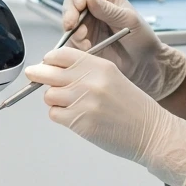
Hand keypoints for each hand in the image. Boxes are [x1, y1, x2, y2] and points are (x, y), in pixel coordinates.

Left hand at [24, 49, 185, 185]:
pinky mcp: (80, 122)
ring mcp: (83, 102)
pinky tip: (74, 116)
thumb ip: (85, 70)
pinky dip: (60, 115)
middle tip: (34, 75)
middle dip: (38, 75)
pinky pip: (55, 114)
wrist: (151, 131)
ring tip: (69, 103)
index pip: (61, 54)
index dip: (49, 59)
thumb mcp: (112, 76)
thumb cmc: (133, 106)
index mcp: (99, 66)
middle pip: (47, 72)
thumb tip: (53, 68)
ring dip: (53, 99)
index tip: (46, 63)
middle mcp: (89, 81)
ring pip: (49, 95)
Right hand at [62, 0, 185, 100]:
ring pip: (68, 22)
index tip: (80, 4)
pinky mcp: (82, 43)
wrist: (144, 64)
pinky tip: (87, 48)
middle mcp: (92, 9)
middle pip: (71, 3)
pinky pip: (71, 41)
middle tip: (71, 24)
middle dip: (69, 13)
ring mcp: (86, 26)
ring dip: (73, 31)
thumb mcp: (129, 20)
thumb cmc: (142, 38)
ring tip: (85, 40)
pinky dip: (75, 44)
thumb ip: (109, 10)